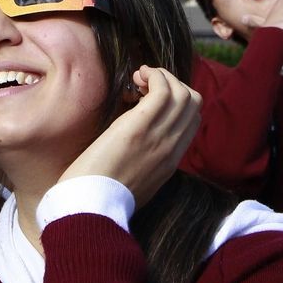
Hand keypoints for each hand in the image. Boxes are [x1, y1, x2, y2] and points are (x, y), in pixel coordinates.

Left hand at [59, 66, 201, 206]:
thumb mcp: (132, 181)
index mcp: (170, 162)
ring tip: (138, 78)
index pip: (192, 121)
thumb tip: (135, 140)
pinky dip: (154, 75)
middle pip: (193, 102)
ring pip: (182, 93)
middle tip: (143, 85)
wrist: (89, 207)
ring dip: (161, 76)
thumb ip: (143, 161)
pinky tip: (136, 77)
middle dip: (172, 83)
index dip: (176, 100)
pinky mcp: (140, 127)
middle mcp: (171, 148)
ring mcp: (159, 137)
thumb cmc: (99, 193)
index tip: (149, 97)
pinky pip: (162, 90)